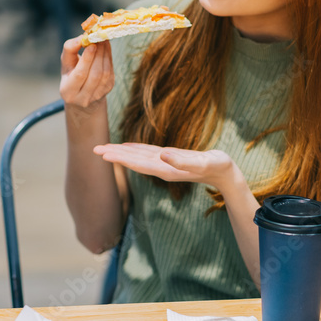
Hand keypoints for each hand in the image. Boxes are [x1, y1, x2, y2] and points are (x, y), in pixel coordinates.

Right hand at [59, 36, 113, 111]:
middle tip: (99, 38)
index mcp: (68, 91)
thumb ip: (70, 49)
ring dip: (105, 55)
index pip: (79, 75)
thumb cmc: (71, 73)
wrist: (81, 92)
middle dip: (98, 54)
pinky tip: (105, 49)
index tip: (92, 44)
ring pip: (105, 73)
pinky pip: (110, 72)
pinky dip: (109, 58)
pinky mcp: (107, 90)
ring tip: (102, 41)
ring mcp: (97, 95)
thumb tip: (82, 37)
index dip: (87, 59)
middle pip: (95, 74)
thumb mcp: (66, 63)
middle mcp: (83, 98)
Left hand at [94, 143, 240, 191]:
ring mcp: (165, 164)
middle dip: (114, 155)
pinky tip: (127, 146)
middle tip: (94, 149)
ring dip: (121, 153)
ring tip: (104, 148)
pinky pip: (148, 153)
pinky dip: (135, 149)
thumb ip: (183, 161)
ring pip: (138, 157)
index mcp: (165, 170)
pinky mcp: (170, 158)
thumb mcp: (202, 162)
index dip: (120, 158)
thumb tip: (162, 155)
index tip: (103, 154)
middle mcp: (162, 168)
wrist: (226, 174)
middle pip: (133, 161)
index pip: (137, 164)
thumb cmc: (217, 167)